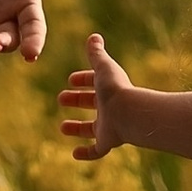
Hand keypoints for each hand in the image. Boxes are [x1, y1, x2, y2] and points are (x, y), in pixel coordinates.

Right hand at [57, 31, 134, 158]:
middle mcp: (109, 108)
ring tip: (62, 127)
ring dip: (77, 128)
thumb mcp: (103, 67)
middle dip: (77, 100)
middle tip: (61, 99)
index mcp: (108, 89)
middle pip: (92, 103)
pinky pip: (96, 151)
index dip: (83, 80)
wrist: (130, 113)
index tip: (70, 80)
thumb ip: (96, 53)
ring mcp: (108, 126)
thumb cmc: (116, 88)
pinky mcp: (107, 142)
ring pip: (91, 128)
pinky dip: (86, 154)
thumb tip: (94, 36)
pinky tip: (74, 154)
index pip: (94, 82)